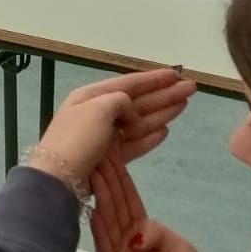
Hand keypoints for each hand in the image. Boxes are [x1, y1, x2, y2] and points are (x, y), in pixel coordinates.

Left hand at [27, 67, 194, 185]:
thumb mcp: (99, 108)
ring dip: (162, 112)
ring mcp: (104, 136)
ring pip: (139, 121)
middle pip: (137, 101)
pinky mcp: (109, 158)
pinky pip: (133, 143)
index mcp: (92, 96)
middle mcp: (98, 112)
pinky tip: (165, 130)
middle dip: (164, 94)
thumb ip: (121, 102)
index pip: (128, 83)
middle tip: (191, 88)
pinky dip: (149, 137)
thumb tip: (131, 112)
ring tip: (185, 105)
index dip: (152, 79)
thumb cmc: (78, 138)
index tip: (175, 74)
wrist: (60, 177)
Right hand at [89, 156, 220, 251]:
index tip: (108, 152)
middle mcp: (127, 241)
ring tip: (90, 174)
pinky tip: (92, 210)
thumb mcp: (181, 250)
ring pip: (105, 223)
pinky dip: (97, 230)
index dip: (119, 177)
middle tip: (92, 154)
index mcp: (144, 233)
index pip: (127, 199)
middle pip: (113, 206)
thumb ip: (157, 230)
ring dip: (98, 199)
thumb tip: (133, 229)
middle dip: (104, 180)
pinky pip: (103, 249)